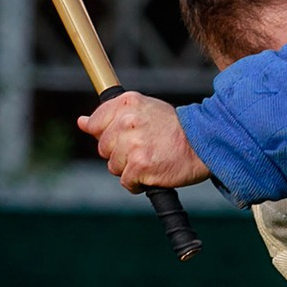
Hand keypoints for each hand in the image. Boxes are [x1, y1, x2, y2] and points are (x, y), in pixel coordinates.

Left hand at [77, 91, 210, 192]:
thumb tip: (82, 122)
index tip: (125, 136)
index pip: (95, 123)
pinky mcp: (139, 167)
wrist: (204, 144)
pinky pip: (127, 182)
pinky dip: (139, 183)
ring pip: (114, 166)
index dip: (108, 134)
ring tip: (152, 159)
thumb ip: (112, 114)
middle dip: (120, 153)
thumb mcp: (144, 110)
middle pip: (104, 148)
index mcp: (127, 104)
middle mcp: (128, 121)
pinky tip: (154, 171)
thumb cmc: (175, 129)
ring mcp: (133, 145)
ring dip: (130, 168)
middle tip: (145, 148)